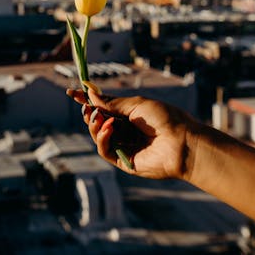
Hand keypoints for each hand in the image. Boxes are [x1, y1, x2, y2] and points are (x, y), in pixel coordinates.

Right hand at [67, 87, 194, 179]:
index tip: (72, 92)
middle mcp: (125, 130)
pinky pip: (104, 150)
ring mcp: (124, 146)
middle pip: (98, 122)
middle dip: (89, 114)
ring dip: (94, 125)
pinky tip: (109, 129)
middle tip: (86, 107)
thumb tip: (91, 96)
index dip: (88, 101)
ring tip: (99, 118)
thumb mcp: (136, 104)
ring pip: (98, 136)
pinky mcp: (124, 161)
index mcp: (130, 115)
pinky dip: (102, 138)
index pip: (104, 107)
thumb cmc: (165, 119)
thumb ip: (112, 103)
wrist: (182, 142)